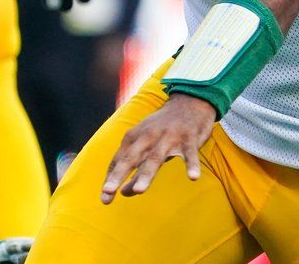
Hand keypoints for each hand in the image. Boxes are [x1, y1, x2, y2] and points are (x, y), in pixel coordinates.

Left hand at [100, 94, 216, 203]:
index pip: (119, 160)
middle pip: (131, 158)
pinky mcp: (189, 138)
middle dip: (119, 175)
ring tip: (139, 191)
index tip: (104, 198)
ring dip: (146, 174)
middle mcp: (148, 136)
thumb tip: (123, 193)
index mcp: (135, 137)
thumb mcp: (147, 145)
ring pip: (156, 158)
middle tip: (108, 191)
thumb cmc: (163, 128)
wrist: (189, 101)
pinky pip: (190, 154)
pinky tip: (193, 177)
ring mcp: (168, 137)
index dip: (111, 178)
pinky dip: (192, 165)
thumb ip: (135, 169)